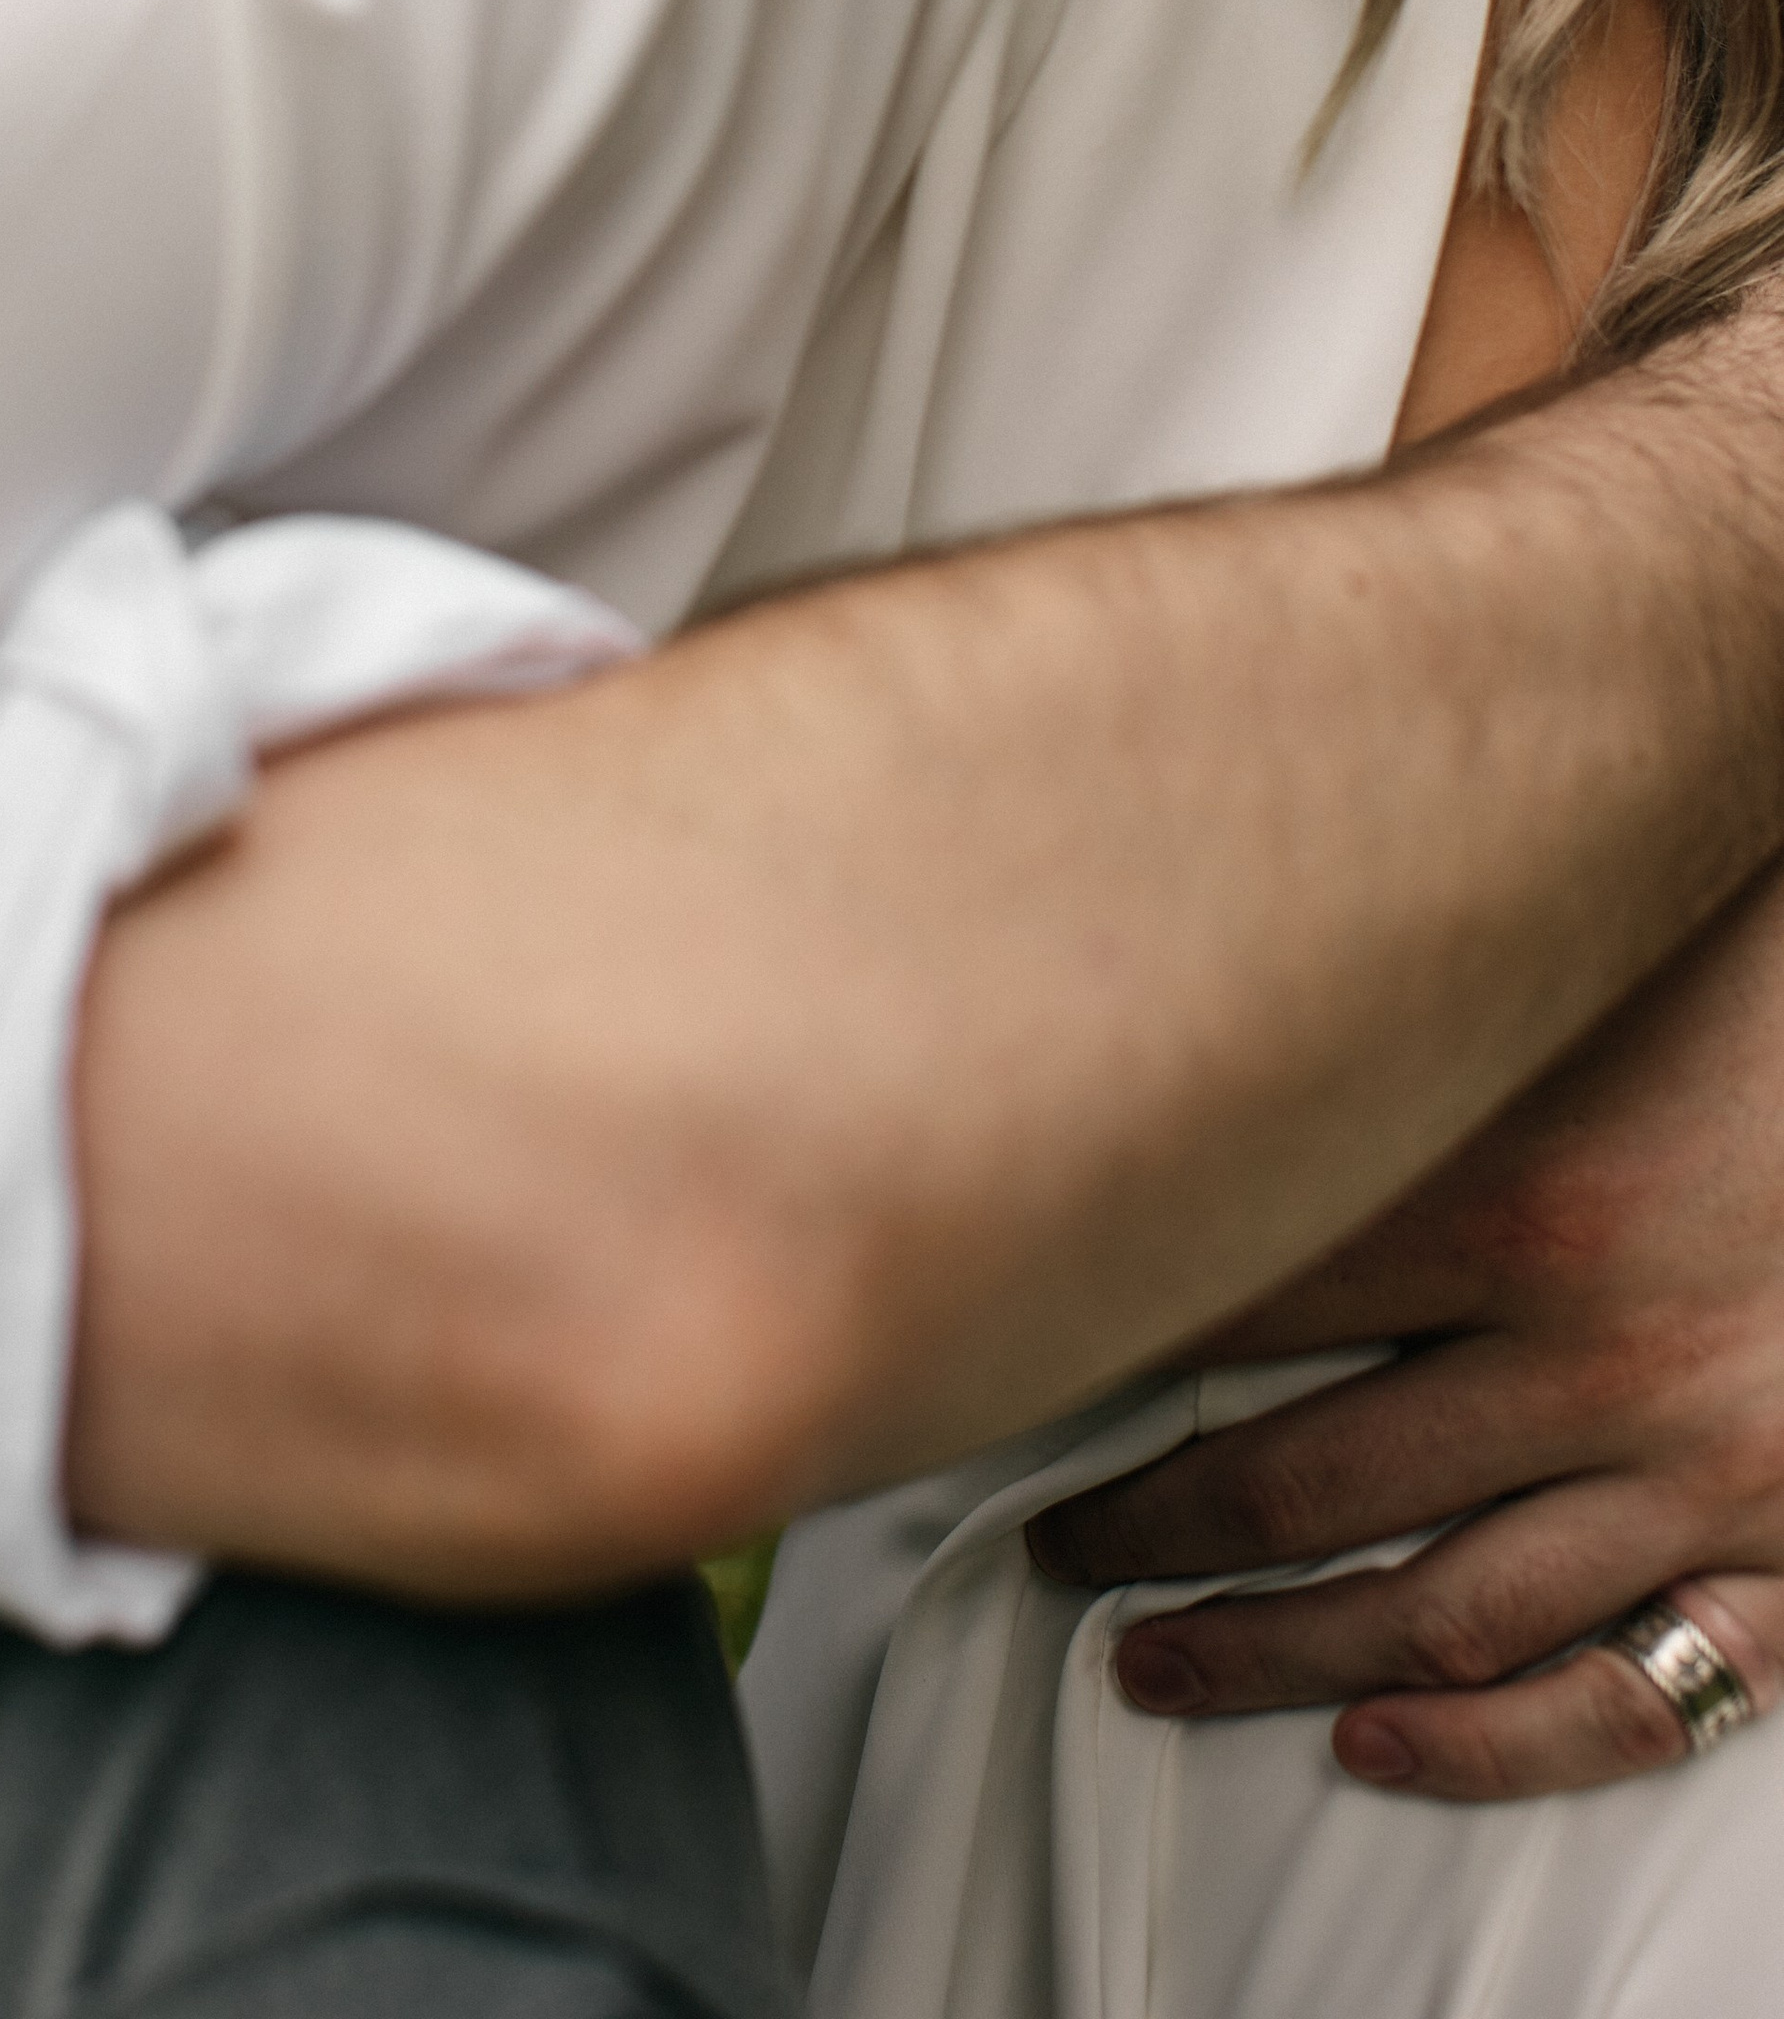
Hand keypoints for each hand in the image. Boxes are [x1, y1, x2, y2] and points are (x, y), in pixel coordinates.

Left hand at [1030, 860, 1783, 1798]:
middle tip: (1053, 1546)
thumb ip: (1416, 1030)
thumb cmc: (1761, 1017)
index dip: (1112, 1328)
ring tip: (1147, 1658)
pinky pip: (1628, 1697)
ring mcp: (1702, 1475)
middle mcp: (1600, 1357)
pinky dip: (1495, 1744)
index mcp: (1527, 1202)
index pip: (1249, 1292)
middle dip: (1151, 1527)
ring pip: (1437, 1613)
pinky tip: (1375, 1741)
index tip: (1018, 1347)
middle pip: (1310, 1480)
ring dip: (1271, 1653)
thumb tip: (1221, 984)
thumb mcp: (1584, 991)